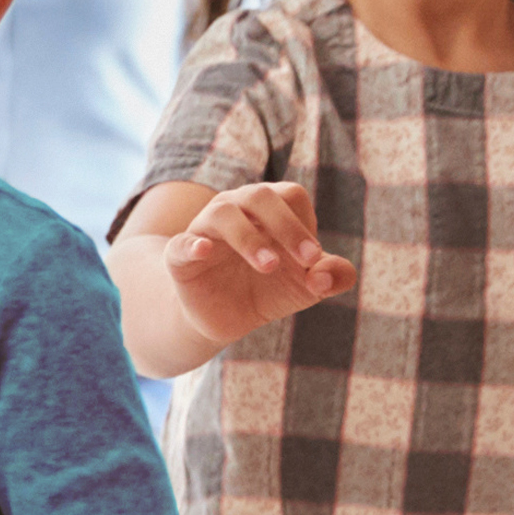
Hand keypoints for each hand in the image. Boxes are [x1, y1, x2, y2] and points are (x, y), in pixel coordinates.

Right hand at [163, 184, 355, 348]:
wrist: (226, 319)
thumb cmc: (269, 289)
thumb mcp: (308, 287)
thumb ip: (333, 277)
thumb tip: (325, 276)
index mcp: (269, 209)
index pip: (291, 195)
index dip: (305, 224)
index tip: (313, 260)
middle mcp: (237, 208)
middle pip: (260, 196)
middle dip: (286, 226)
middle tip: (306, 261)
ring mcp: (206, 229)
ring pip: (224, 213)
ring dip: (249, 238)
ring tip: (269, 266)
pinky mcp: (180, 256)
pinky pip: (182, 243)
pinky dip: (193, 244)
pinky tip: (204, 251)